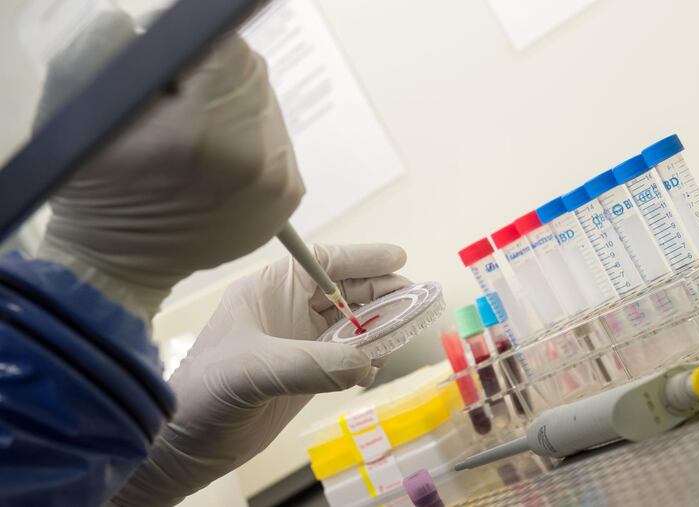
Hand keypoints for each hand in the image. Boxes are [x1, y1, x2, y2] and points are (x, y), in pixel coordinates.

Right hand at [35, 9, 303, 320]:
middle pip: (253, 76)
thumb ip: (124, 56)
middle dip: (218, 79)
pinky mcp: (289, 198)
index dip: (198, 54)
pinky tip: (220, 160)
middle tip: (181, 109)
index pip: (229, 50)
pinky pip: (278, 140)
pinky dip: (252, 139)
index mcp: (201, 136)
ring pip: (268, 106)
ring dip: (237, 108)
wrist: (124, 263)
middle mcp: (254, 160)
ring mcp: (278, 183)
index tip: (173, 79)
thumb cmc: (98, 188)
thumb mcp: (91, 113)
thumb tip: (167, 33)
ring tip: (199, 140)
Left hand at [110, 244, 410, 505]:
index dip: (362, 258)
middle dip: (382, 293)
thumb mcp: (254, 371)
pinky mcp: (305, 372)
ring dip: (380, 326)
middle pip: (346, 291)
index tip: (399, 260)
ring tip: (408, 330)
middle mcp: (286, 310)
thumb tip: (365, 363)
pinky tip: (377, 364)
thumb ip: (311, 363)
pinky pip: (347, 356)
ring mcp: (298, 342)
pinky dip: (367, 358)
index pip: (323, 262)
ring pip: (351, 324)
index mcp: (269, 290)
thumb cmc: (203, 395)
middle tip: (418, 300)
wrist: (183, 446)